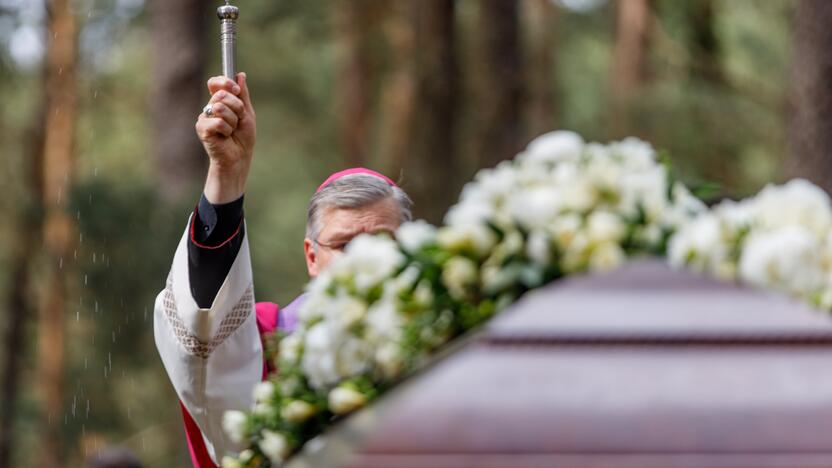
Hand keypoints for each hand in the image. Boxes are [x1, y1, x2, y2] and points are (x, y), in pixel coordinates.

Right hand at [196, 72, 255, 203]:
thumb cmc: (243, 138)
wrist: (239, 157)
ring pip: (220, 107)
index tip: (236, 90)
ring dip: (233, 120)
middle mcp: (210, 107)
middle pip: (221, 94)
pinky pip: (218, 122)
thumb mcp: (247, 113)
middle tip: (239, 120)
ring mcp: (204, 118)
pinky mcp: (202, 129)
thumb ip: (243, 95)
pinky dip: (227, 130)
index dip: (225, 82)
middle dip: (236, 107)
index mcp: (219, 102)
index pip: (215, 83)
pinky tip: (225, 137)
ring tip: (232, 131)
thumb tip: (240, 75)